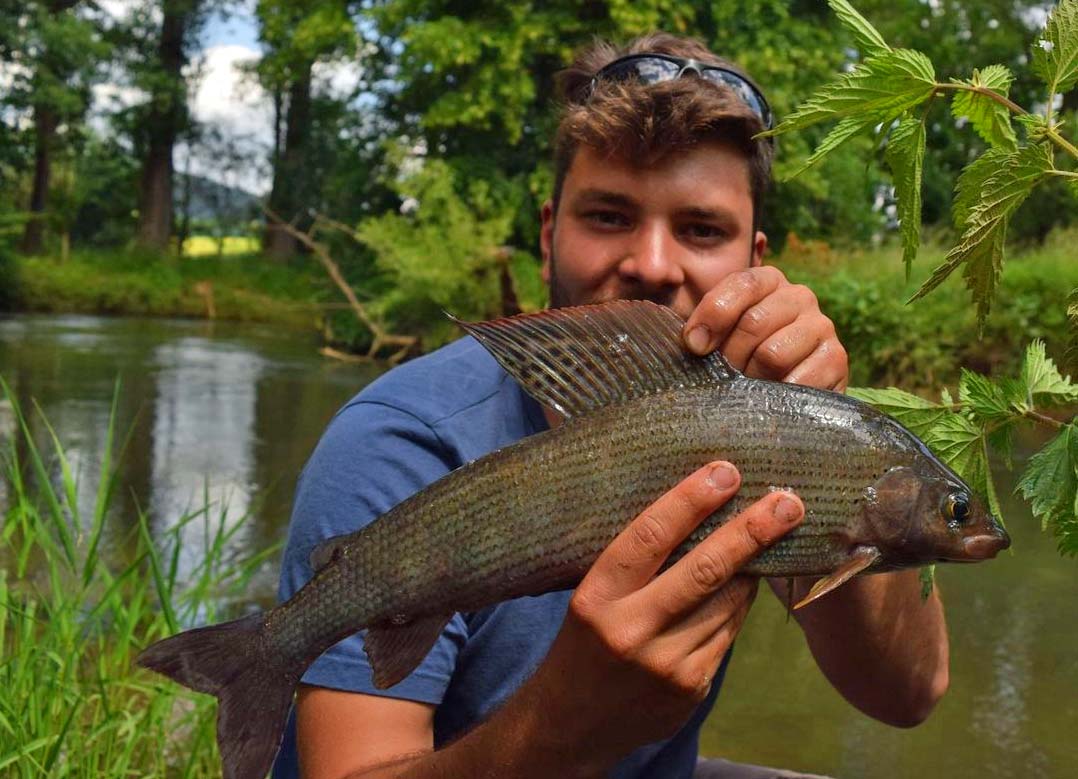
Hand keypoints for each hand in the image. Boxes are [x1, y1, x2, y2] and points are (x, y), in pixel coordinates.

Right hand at [523, 461, 803, 769]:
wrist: (571, 725)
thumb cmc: (583, 642)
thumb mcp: (591, 598)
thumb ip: (634, 566)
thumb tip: (696, 513)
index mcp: (596, 598)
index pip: (648, 538)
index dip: (690, 500)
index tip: (725, 471)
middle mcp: (630, 631)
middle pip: (704, 570)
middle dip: (752, 530)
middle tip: (788, 500)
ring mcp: (666, 665)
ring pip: (728, 602)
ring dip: (753, 565)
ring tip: (776, 529)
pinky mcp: (692, 688)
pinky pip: (728, 632)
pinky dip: (740, 603)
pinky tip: (746, 582)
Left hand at [682, 265, 848, 390]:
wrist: (787, 390)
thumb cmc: (742, 357)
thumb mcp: (719, 335)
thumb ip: (701, 329)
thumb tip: (694, 343)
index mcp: (768, 281)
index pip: (741, 285)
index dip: (713, 316)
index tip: (694, 347)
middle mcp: (799, 296)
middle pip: (754, 323)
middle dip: (730, 357)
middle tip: (723, 379)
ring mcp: (822, 326)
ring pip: (773, 354)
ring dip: (751, 380)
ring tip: (747, 391)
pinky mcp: (837, 359)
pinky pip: (798, 380)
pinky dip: (776, 397)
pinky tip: (771, 401)